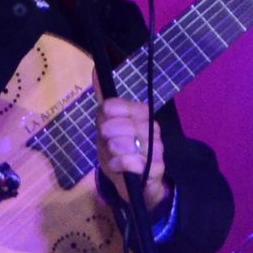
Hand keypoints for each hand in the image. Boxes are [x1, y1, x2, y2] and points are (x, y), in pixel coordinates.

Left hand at [95, 92, 170, 212]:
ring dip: (113, 153)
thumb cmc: (120, 152)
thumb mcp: (107, 128)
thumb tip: (95, 68)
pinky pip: (132, 162)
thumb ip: (104, 102)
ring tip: (115, 156)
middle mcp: (152, 127)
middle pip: (116, 125)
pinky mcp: (157, 167)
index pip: (113, 106)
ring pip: (125, 143)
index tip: (105, 128)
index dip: (103, 119)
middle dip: (107, 138)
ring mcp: (157, 147)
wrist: (134, 184)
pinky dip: (119, 165)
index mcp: (141, 113)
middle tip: (110, 145)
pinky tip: (118, 166)